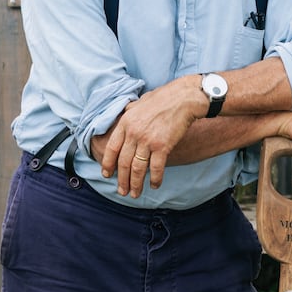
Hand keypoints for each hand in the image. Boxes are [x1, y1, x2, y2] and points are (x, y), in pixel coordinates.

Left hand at [90, 76, 205, 196]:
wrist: (184, 98)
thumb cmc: (165, 98)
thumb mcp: (141, 101)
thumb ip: (130, 110)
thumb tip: (125, 112)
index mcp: (126, 122)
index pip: (112, 148)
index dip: (108, 163)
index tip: (107, 174)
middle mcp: (134, 132)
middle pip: (123, 162)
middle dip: (122, 180)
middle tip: (122, 191)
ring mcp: (147, 140)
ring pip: (137, 168)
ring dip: (135, 184)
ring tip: (135, 194)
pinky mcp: (162, 146)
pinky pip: (156, 168)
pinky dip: (155, 179)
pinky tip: (155, 185)